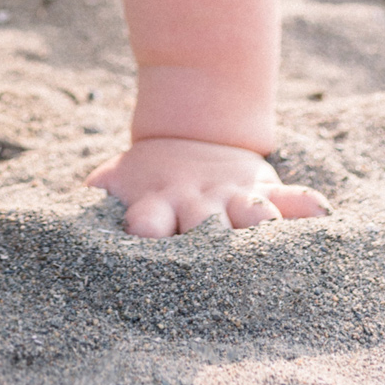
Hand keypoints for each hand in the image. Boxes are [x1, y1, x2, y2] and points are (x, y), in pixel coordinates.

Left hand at [88, 136, 328, 237]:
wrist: (188, 133)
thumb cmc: (146, 184)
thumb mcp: (118, 187)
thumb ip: (95, 209)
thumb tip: (64, 234)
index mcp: (155, 208)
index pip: (148, 225)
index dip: (146, 233)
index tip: (145, 244)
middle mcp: (195, 205)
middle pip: (203, 223)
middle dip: (206, 236)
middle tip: (212, 252)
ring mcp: (233, 196)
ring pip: (250, 211)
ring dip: (257, 223)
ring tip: (266, 229)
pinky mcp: (265, 189)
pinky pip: (292, 198)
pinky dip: (306, 207)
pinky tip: (320, 216)